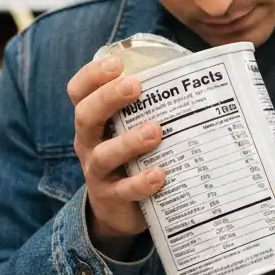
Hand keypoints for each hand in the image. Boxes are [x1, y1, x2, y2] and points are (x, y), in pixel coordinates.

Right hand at [67, 55, 164, 253]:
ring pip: (103, 156)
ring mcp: (97, 172)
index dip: (91, 76)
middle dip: (108, 98)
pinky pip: (123, 191)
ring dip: (128, 142)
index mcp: (93, 121)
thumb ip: (150, 107)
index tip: (116, 63)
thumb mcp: (131, 130)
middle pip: (85, 116)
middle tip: (135, 86)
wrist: (119, 210)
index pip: (79, 92)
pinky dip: (140, 183)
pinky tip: (159, 175)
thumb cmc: (132, 158)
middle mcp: (89, 143)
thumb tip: (195, 74)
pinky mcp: (111, 199)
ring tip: (155, 131)